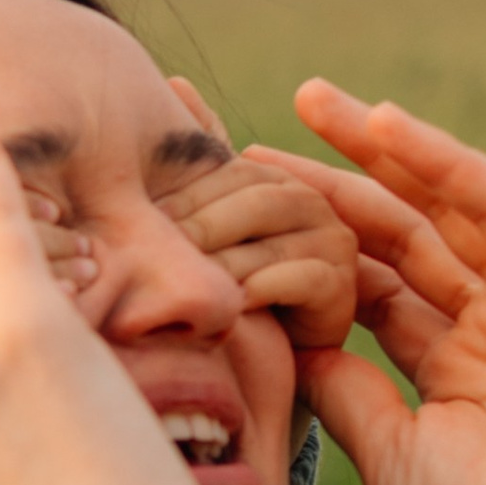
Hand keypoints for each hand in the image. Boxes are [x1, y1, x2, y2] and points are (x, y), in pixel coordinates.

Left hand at [154, 143, 362, 352]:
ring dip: (223, 262)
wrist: (278, 352)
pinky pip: (301, 279)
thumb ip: (192, 198)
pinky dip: (261, 288)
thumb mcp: (210, 240)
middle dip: (202, 225)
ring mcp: (333, 243)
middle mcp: (312, 203)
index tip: (144, 218)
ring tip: (183, 282)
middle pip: (256, 201)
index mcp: (279, 181)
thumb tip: (156, 132)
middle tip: (157, 251)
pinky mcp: (341, 286)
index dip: (189, 194)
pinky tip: (226, 302)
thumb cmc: (232, 289)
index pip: (235, 173)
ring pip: (273, 242)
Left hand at [287, 81, 485, 484]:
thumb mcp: (396, 455)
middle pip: (403, 232)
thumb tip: (293, 344)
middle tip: (259, 139)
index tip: (243, 212)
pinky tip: (383, 125)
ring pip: (443, 204)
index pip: (373, 286)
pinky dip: (439, 163)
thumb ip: (349, 394)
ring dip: (381, 151)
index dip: (311, 245)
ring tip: (313, 102)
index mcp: (453, 365)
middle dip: (335, 181)